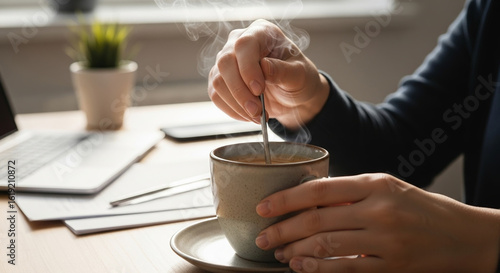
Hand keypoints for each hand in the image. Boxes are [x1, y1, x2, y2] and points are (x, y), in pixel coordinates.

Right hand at [208, 19, 329, 129]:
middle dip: (240, 92)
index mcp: (262, 32)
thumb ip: (283, 70)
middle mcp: (239, 42)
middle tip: (257, 111)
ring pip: (218, 82)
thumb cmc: (298, 79)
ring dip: (237, 104)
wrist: (292, 96)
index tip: (259, 90)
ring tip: (257, 116)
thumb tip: (264, 66)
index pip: (244, 45)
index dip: (248, 68)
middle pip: (225, 63)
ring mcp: (227, 61)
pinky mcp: (220, 80)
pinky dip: (232, 110)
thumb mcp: (299, 75)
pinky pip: (216, 96)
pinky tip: (248, 115)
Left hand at [255, 173, 499, 271]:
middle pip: (316, 219)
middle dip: (282, 229)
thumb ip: (350, 192)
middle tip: (263, 236)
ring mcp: (385, 241)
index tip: (264, 207)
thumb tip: (308, 199)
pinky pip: (345, 268)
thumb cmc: (419, 207)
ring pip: (326, 245)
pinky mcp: (390, 266)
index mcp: (375, 184)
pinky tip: (301, 267)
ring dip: (295, 250)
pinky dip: (319, 268)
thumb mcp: (387, 187)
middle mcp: (378, 210)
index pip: (319, 189)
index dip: (286, 199)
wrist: (461, 235)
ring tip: (278, 252)